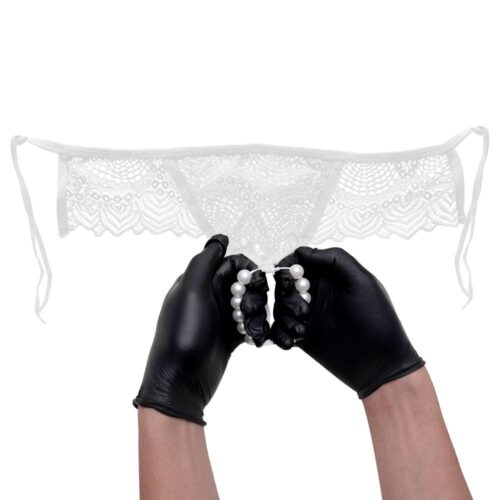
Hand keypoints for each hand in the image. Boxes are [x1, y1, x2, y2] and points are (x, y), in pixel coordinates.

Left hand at [134, 234, 269, 424]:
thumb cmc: (184, 333)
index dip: (247, 268)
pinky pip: (250, 325)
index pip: (230, 261)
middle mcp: (210, 296)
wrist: (181, 382)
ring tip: (251, 329)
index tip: (257, 281)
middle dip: (254, 293)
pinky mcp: (228, 337)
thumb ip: (204, 262)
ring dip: (256, 314)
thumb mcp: (190, 292)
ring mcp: (220, 318)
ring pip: (249, 304)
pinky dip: (255, 330)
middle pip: (243, 282)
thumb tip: (220, 237)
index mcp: (198, 282)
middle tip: (250, 310)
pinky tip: (254, 339)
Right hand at [270, 246, 424, 397]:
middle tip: (302, 309)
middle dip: (285, 293)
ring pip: (279, 306)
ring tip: (302, 329)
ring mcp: (307, 315)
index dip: (289, 265)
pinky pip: (279, 330)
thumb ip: (335, 259)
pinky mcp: (301, 337)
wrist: (380, 365)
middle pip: (284, 283)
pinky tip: (293, 341)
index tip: (289, 277)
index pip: (299, 260)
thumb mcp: (362, 282)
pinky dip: (280, 334)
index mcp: (330, 276)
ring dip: (285, 316)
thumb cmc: (378, 320)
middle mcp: (316, 293)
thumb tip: (302, 251)